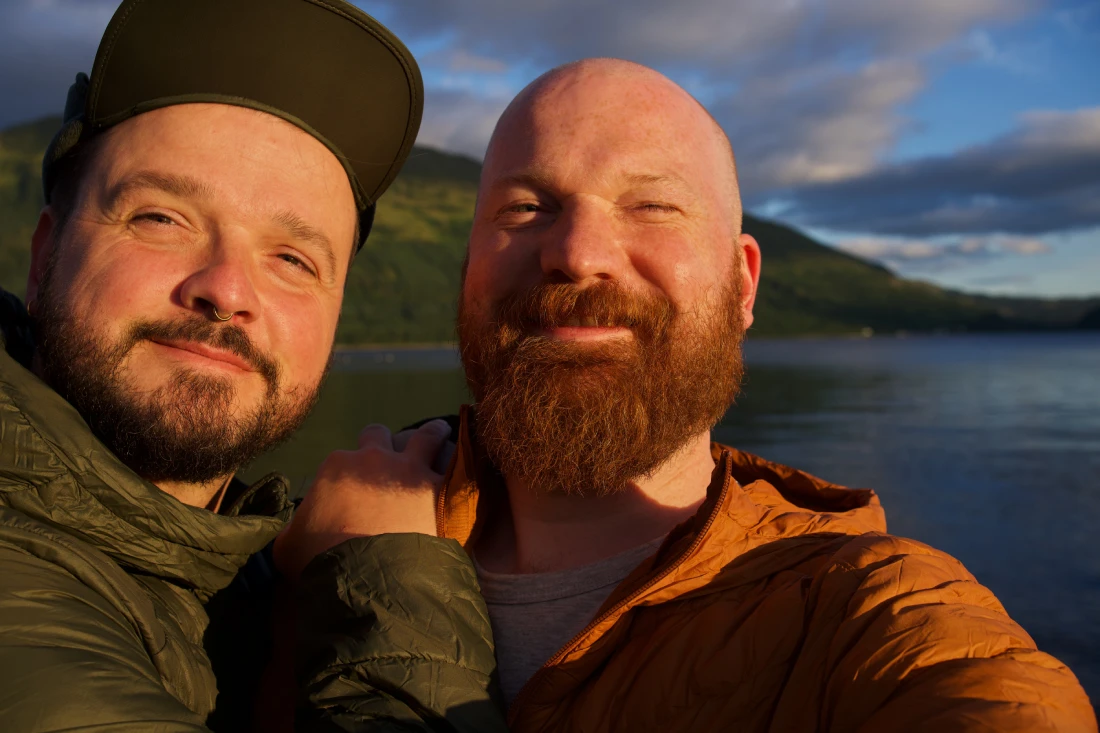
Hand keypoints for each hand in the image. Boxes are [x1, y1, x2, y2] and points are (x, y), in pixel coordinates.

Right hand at [273, 419, 451, 580]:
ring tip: (439, 433)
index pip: (343, 457)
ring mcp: (412, 471)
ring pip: (427, 435)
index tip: (355, 487)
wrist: (366, 578)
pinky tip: (468, 464)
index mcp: (337, 465)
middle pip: (380, 434)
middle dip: (385, 441)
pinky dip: (462, 463)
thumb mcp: (288, 545)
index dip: (349, 472)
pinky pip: (459, 465)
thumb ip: (294, 528)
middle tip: (393, 455)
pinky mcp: (441, 491)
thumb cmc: (320, 561)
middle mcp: (375, 459)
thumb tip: (297, 529)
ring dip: (432, 434)